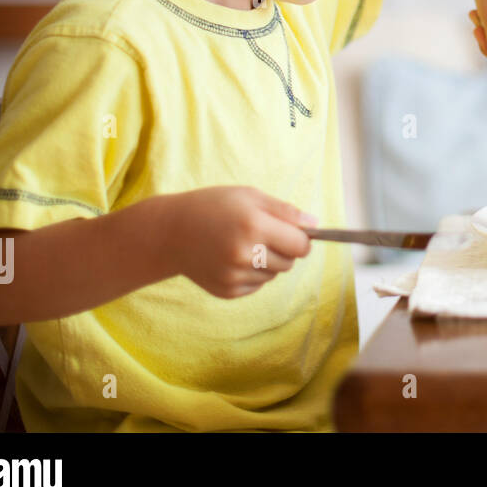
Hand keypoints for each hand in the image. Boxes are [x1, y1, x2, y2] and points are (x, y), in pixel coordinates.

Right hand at [164, 186, 316, 298]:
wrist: (170, 232)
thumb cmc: (214, 207)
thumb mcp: (250, 196)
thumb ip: (286, 211)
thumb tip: (315, 225)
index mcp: (254, 226)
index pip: (301, 245)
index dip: (303, 239)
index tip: (295, 233)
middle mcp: (244, 254)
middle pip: (290, 262)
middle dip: (285, 250)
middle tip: (263, 235)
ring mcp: (234, 276)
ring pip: (274, 275)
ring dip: (268, 262)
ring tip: (244, 245)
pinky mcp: (227, 291)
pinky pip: (257, 286)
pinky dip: (252, 274)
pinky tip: (232, 258)